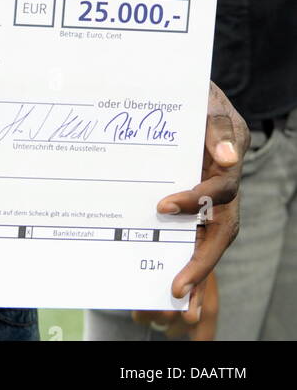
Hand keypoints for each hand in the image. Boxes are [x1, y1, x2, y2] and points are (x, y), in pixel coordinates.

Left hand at [132, 80, 247, 330]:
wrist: (186, 91)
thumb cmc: (198, 93)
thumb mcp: (207, 99)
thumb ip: (216, 125)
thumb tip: (226, 156)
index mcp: (229, 160)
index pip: (221, 189)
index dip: (196, 200)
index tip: (165, 206)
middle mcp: (223, 183)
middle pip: (220, 230)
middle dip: (202, 261)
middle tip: (179, 287)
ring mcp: (208, 194)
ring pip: (206, 238)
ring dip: (193, 269)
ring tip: (174, 298)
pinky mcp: (189, 200)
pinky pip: (187, 231)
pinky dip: (178, 254)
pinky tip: (159, 276)